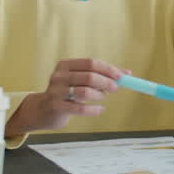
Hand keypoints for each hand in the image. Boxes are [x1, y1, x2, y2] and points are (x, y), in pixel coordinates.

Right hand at [6, 58, 124, 134]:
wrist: (45, 110)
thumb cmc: (69, 92)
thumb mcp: (83, 80)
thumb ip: (103, 75)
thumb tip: (128, 73)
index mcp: (65, 65)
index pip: (91, 63)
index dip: (108, 69)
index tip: (121, 76)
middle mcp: (59, 76)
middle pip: (89, 76)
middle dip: (107, 83)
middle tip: (115, 88)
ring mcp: (55, 92)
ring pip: (85, 92)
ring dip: (99, 96)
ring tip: (101, 98)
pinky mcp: (56, 107)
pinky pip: (81, 109)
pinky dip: (95, 110)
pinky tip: (100, 109)